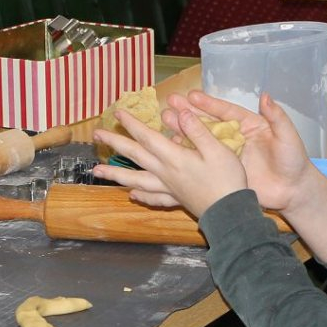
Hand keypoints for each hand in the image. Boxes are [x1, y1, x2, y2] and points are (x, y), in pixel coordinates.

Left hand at [92, 104, 247, 219]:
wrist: (230, 213)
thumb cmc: (227, 180)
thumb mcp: (217, 149)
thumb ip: (197, 130)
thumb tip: (180, 113)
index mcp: (174, 158)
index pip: (147, 137)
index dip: (131, 124)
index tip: (116, 113)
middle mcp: (165, 173)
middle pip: (135, 156)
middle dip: (115, 144)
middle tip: (97, 135)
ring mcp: (168, 188)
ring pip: (135, 180)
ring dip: (115, 174)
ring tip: (97, 172)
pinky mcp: (176, 200)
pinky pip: (153, 198)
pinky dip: (140, 196)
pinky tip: (132, 195)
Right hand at [177, 90, 317, 213]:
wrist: (293, 192)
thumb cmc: (294, 162)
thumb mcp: (288, 138)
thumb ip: (277, 118)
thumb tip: (266, 96)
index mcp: (249, 125)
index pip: (225, 112)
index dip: (209, 104)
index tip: (191, 96)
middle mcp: (234, 137)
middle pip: (209, 122)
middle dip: (189, 113)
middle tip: (170, 103)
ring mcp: (227, 154)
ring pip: (202, 140)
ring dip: (184, 131)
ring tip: (165, 121)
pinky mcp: (223, 170)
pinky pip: (203, 160)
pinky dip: (188, 154)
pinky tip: (172, 147)